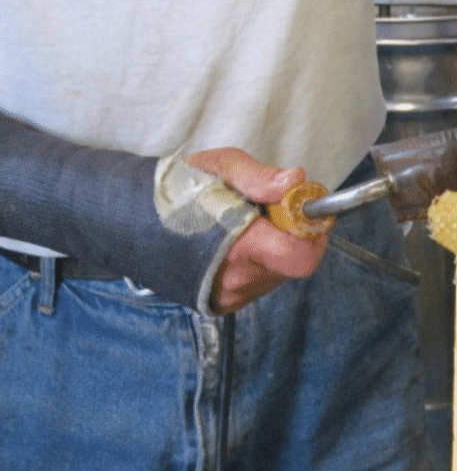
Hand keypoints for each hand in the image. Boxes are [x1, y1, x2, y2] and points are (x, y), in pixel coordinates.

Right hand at [186, 148, 327, 313]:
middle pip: (296, 262)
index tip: (302, 206)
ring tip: (247, 224)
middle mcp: (238, 280)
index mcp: (238, 247)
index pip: (300, 255)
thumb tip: (297, 181)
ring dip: (278, 246)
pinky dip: (262, 259)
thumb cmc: (178, 190)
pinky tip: (237, 242)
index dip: (311, 230)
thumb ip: (259, 176)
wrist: (131, 223)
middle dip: (294, 233)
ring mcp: (232, 296)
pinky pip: (263, 280)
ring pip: (281, 271)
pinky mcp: (227, 303)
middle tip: (270, 209)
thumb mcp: (217, 167)